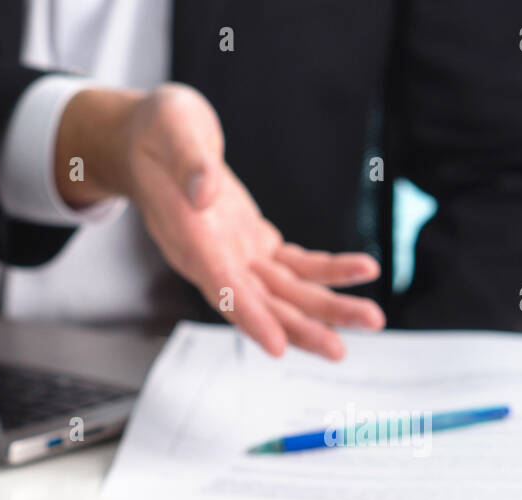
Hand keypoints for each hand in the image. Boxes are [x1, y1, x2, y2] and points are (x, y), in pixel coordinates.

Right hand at [57, 84, 383, 359]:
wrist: (151, 142)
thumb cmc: (155, 134)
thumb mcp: (171, 128)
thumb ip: (189, 161)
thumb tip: (205, 191)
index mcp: (189, 237)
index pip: (221, 285)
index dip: (249, 316)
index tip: (276, 345)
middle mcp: (214, 258)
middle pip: (263, 304)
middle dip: (303, 327)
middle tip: (340, 349)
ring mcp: (237, 256)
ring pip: (287, 293)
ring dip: (328, 308)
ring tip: (370, 319)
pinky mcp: (255, 245)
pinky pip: (297, 265)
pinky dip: (329, 270)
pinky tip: (361, 271)